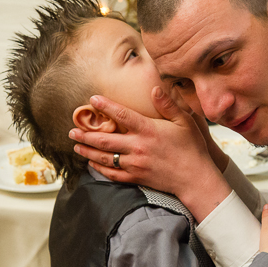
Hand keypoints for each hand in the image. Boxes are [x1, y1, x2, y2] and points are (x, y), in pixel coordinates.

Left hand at [69, 87, 231, 220]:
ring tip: (76, 145)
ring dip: (88, 151)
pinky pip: (113, 173)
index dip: (106, 106)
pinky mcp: (136, 177)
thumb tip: (155, 88)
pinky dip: (99, 168)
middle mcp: (138, 147)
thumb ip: (168, 104)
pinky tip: (92, 163)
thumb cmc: (192, 148)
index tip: (92, 99)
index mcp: (149, 130)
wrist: (195, 178)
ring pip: (105, 157)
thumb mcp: (184, 121)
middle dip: (86, 135)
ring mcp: (135, 164)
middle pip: (105, 139)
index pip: (122, 116)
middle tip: (72, 130)